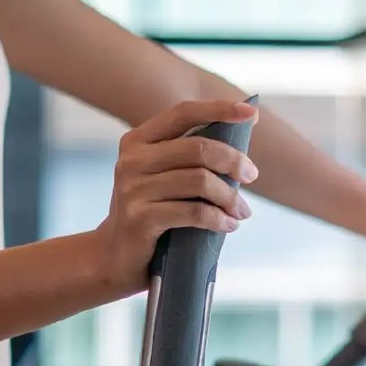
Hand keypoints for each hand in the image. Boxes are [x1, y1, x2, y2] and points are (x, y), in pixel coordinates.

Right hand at [90, 98, 258, 292]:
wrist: (114, 256)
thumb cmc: (150, 212)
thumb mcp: (162, 176)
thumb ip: (189, 156)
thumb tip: (242, 136)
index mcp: (138, 141)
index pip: (184, 113)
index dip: (219, 109)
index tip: (250, 113)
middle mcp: (132, 160)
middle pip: (198, 148)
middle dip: (233, 160)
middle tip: (251, 176)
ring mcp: (133, 189)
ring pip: (200, 181)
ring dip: (230, 197)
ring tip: (241, 211)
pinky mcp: (140, 219)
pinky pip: (194, 213)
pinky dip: (219, 219)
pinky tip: (228, 225)